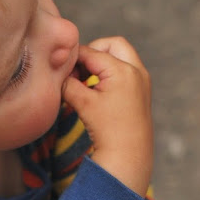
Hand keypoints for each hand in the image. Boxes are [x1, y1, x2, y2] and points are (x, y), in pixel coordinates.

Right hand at [63, 36, 152, 196]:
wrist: (128, 155)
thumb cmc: (108, 130)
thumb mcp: (83, 103)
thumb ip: (68, 83)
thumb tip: (58, 73)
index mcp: (123, 70)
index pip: (92, 52)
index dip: (73, 58)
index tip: (60, 67)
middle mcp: (136, 70)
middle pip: (112, 44)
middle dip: (93, 52)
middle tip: (78, 69)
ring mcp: (141, 80)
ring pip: (119, 56)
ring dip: (101, 63)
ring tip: (84, 81)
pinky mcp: (141, 90)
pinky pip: (124, 70)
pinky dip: (109, 73)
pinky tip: (95, 90)